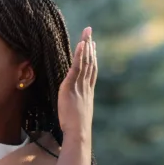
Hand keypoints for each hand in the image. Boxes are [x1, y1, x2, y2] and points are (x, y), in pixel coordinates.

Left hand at [57, 26, 96, 146]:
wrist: (78, 132)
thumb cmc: (75, 128)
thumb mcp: (76, 114)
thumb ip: (75, 106)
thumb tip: (71, 107)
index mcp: (87, 92)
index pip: (91, 71)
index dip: (92, 58)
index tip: (93, 46)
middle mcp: (86, 86)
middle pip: (90, 62)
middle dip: (90, 46)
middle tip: (90, 33)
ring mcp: (80, 85)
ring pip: (85, 62)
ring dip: (86, 46)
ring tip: (86, 33)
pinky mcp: (71, 86)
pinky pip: (76, 68)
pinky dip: (79, 55)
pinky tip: (81, 44)